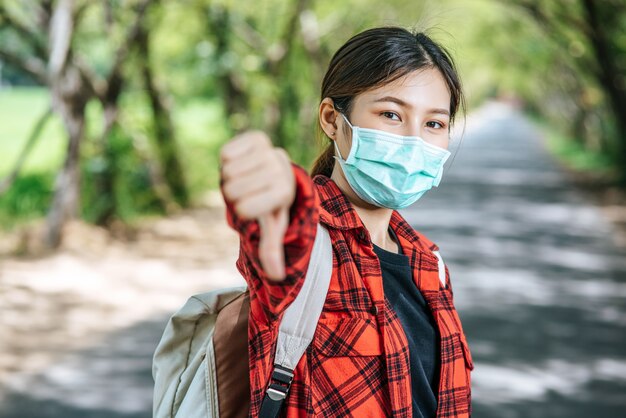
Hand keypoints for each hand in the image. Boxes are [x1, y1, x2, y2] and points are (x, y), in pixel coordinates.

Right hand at [220, 131, 295, 280]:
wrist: (275, 172)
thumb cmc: (271, 204)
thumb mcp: (272, 225)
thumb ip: (272, 249)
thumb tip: (276, 277)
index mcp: (284, 193)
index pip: (243, 209)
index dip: (242, 211)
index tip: (256, 205)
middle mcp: (281, 170)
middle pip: (231, 191)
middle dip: (235, 194)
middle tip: (250, 191)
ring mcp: (270, 152)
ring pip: (227, 172)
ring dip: (231, 177)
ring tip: (248, 177)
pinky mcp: (257, 138)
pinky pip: (226, 153)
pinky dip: (229, 160)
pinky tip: (243, 162)